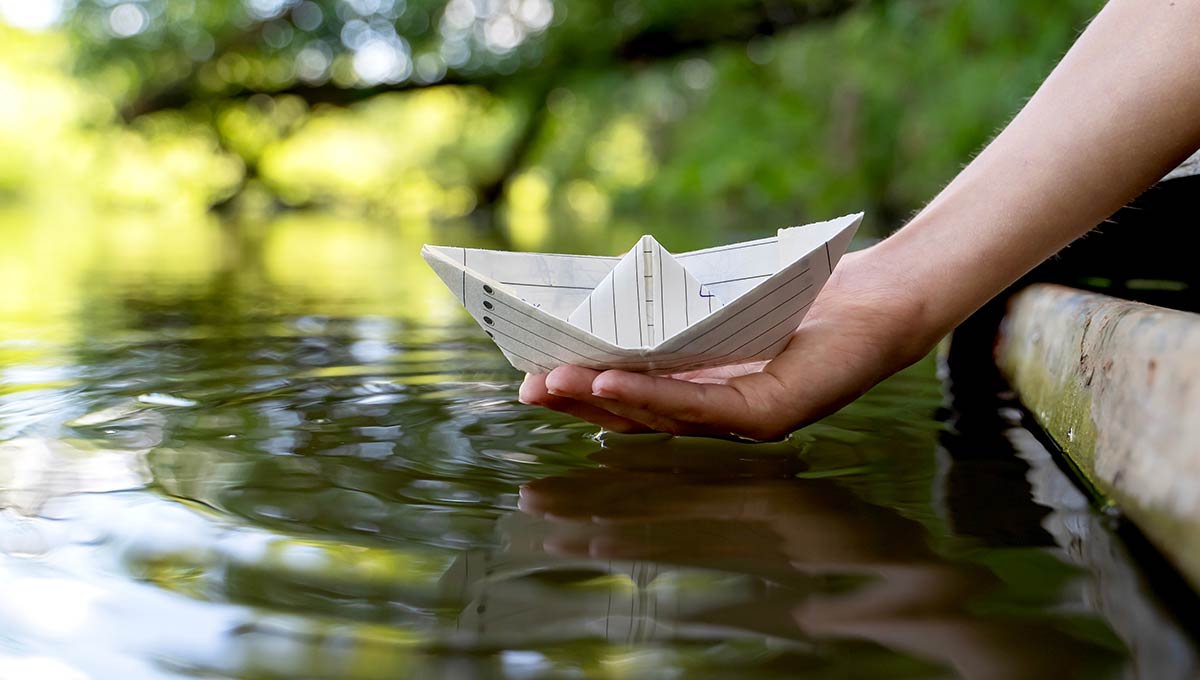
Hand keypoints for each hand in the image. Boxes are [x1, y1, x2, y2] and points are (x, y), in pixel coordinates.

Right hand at [518, 247, 939, 439]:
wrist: (883, 295)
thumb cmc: (802, 293)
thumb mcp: (722, 301)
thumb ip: (672, 315)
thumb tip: (601, 298)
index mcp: (704, 391)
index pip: (632, 399)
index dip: (581, 391)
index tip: (532, 374)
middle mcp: (720, 416)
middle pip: (634, 416)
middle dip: (575, 402)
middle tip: (524, 389)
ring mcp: (744, 421)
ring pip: (658, 416)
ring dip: (601, 398)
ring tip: (552, 379)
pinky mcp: (771, 415)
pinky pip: (700, 406)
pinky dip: (651, 394)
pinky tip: (610, 377)